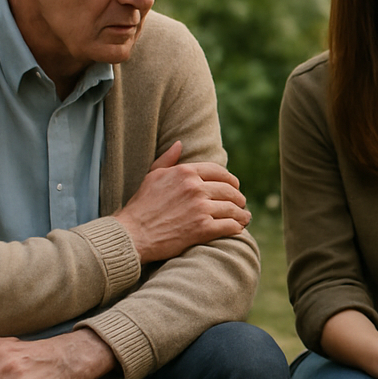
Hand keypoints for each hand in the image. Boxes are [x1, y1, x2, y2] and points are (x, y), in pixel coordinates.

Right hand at [113, 141, 250, 263]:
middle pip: (230, 190)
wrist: (132, 234)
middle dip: (238, 198)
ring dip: (241, 214)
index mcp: (185, 172)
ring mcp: (200, 208)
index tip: (234, 188)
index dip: (231, 181)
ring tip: (244, 218)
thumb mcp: (152, 176)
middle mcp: (195, 187)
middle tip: (241, 205)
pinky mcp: (202, 228)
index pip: (219, 172)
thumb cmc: (140, 206)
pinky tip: (237, 229)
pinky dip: (236, 228)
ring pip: (233, 208)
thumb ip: (168, 160)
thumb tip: (179, 144)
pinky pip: (230, 226)